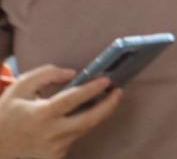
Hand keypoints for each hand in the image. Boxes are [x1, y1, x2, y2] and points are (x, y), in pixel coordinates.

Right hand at [0, 65, 121, 158]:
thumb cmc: (7, 114)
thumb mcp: (19, 88)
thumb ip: (45, 74)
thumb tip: (72, 73)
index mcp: (40, 115)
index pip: (72, 100)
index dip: (91, 89)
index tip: (107, 80)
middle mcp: (50, 134)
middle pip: (88, 121)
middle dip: (108, 106)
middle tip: (118, 92)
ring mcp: (54, 149)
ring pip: (83, 129)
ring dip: (97, 114)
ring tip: (107, 99)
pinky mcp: (55, 158)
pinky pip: (74, 138)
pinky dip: (81, 126)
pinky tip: (84, 115)